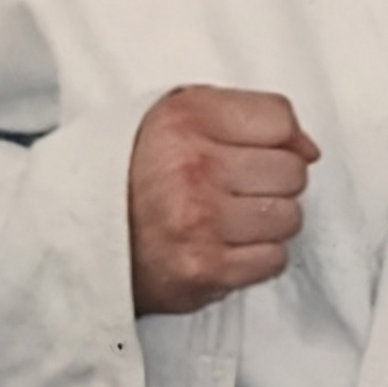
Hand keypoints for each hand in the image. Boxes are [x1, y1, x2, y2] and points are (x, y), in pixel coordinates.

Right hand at [127, 86, 319, 316]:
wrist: (78, 237)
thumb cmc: (139, 170)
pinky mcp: (203, 272)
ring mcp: (199, 223)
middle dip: (274, 180)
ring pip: (289, 218)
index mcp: (187, 119)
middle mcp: (193, 168)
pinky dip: (258, 256)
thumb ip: (248, 115)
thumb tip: (309, 148)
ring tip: (232, 217)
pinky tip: (227, 245)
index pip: (280, 119)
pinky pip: (273, 260)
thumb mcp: (181, 114)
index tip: (259, 150)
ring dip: (268, 221)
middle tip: (240, 187)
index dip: (281, 137)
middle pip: (292, 171)